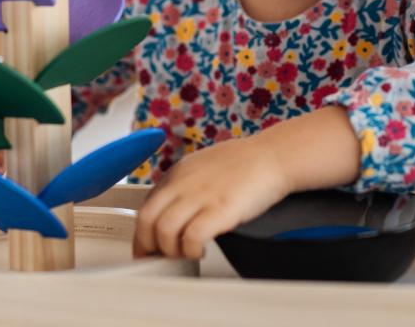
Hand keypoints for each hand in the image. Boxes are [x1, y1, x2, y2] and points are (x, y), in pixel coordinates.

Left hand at [133, 133, 290, 259]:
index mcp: (177, 173)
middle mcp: (183, 183)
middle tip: (156, 258)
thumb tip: (172, 210)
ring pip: (163, 230)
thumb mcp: (202, 166)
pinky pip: (191, 237)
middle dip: (147, 245)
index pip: (145, 206)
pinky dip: (190, 250)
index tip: (146, 247)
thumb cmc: (244, 163)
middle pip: (146, 219)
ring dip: (169, 250)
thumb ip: (184, 185)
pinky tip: (199, 251)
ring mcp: (201, 196)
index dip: (142, 232)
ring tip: (182, 254)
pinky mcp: (220, 209)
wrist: (273, 156)